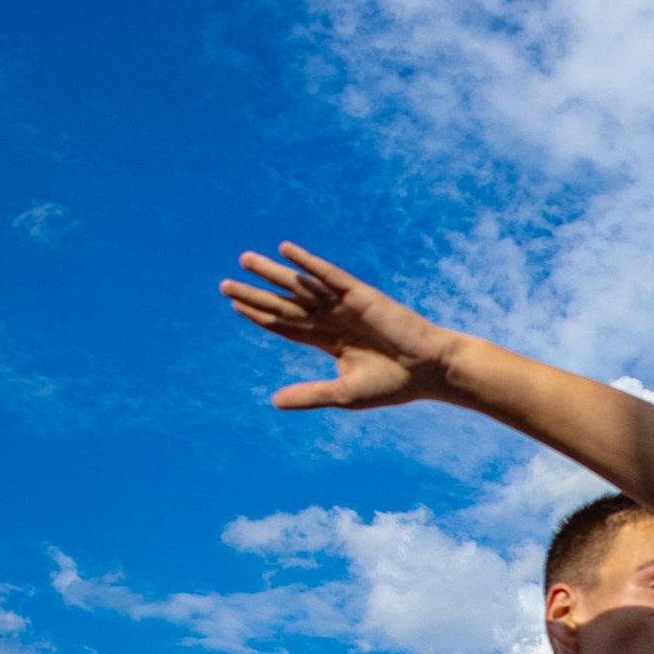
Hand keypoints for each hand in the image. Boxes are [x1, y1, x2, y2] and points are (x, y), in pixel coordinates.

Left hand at [220, 243, 461, 414]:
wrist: (429, 371)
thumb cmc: (393, 384)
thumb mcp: (343, 394)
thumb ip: (309, 395)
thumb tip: (273, 402)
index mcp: (328, 340)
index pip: (285, 326)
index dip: (260, 316)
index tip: (235, 305)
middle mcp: (332, 319)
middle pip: (284, 304)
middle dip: (255, 293)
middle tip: (224, 285)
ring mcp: (344, 305)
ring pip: (299, 286)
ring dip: (273, 273)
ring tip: (245, 259)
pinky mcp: (359, 295)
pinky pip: (328, 275)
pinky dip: (307, 262)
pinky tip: (285, 251)